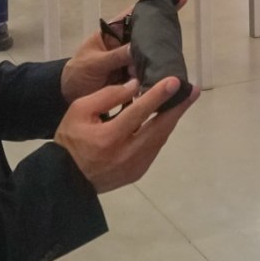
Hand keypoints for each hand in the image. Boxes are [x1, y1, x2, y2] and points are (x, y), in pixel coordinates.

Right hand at [55, 78, 198, 192]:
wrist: (65, 179)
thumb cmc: (71, 140)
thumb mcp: (80, 110)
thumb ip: (108, 96)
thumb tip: (135, 86)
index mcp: (109, 137)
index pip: (139, 112)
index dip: (158, 95)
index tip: (175, 81)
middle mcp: (127, 154)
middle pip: (159, 128)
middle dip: (178, 108)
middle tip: (193, 90)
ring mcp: (135, 166)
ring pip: (160, 139)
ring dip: (173, 119)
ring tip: (184, 100)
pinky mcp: (138, 172)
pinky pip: (154, 147)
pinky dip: (161, 131)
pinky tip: (166, 118)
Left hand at [64, 0, 187, 99]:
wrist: (71, 97)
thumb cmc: (78, 73)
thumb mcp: (93, 63)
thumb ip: (114, 56)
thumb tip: (136, 48)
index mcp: (112, 34)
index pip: (132, 14)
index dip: (149, 3)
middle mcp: (124, 44)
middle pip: (146, 30)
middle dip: (163, 18)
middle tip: (182, 3)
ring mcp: (130, 61)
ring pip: (150, 51)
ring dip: (162, 48)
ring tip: (176, 43)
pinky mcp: (134, 78)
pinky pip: (148, 71)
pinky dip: (157, 70)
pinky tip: (169, 68)